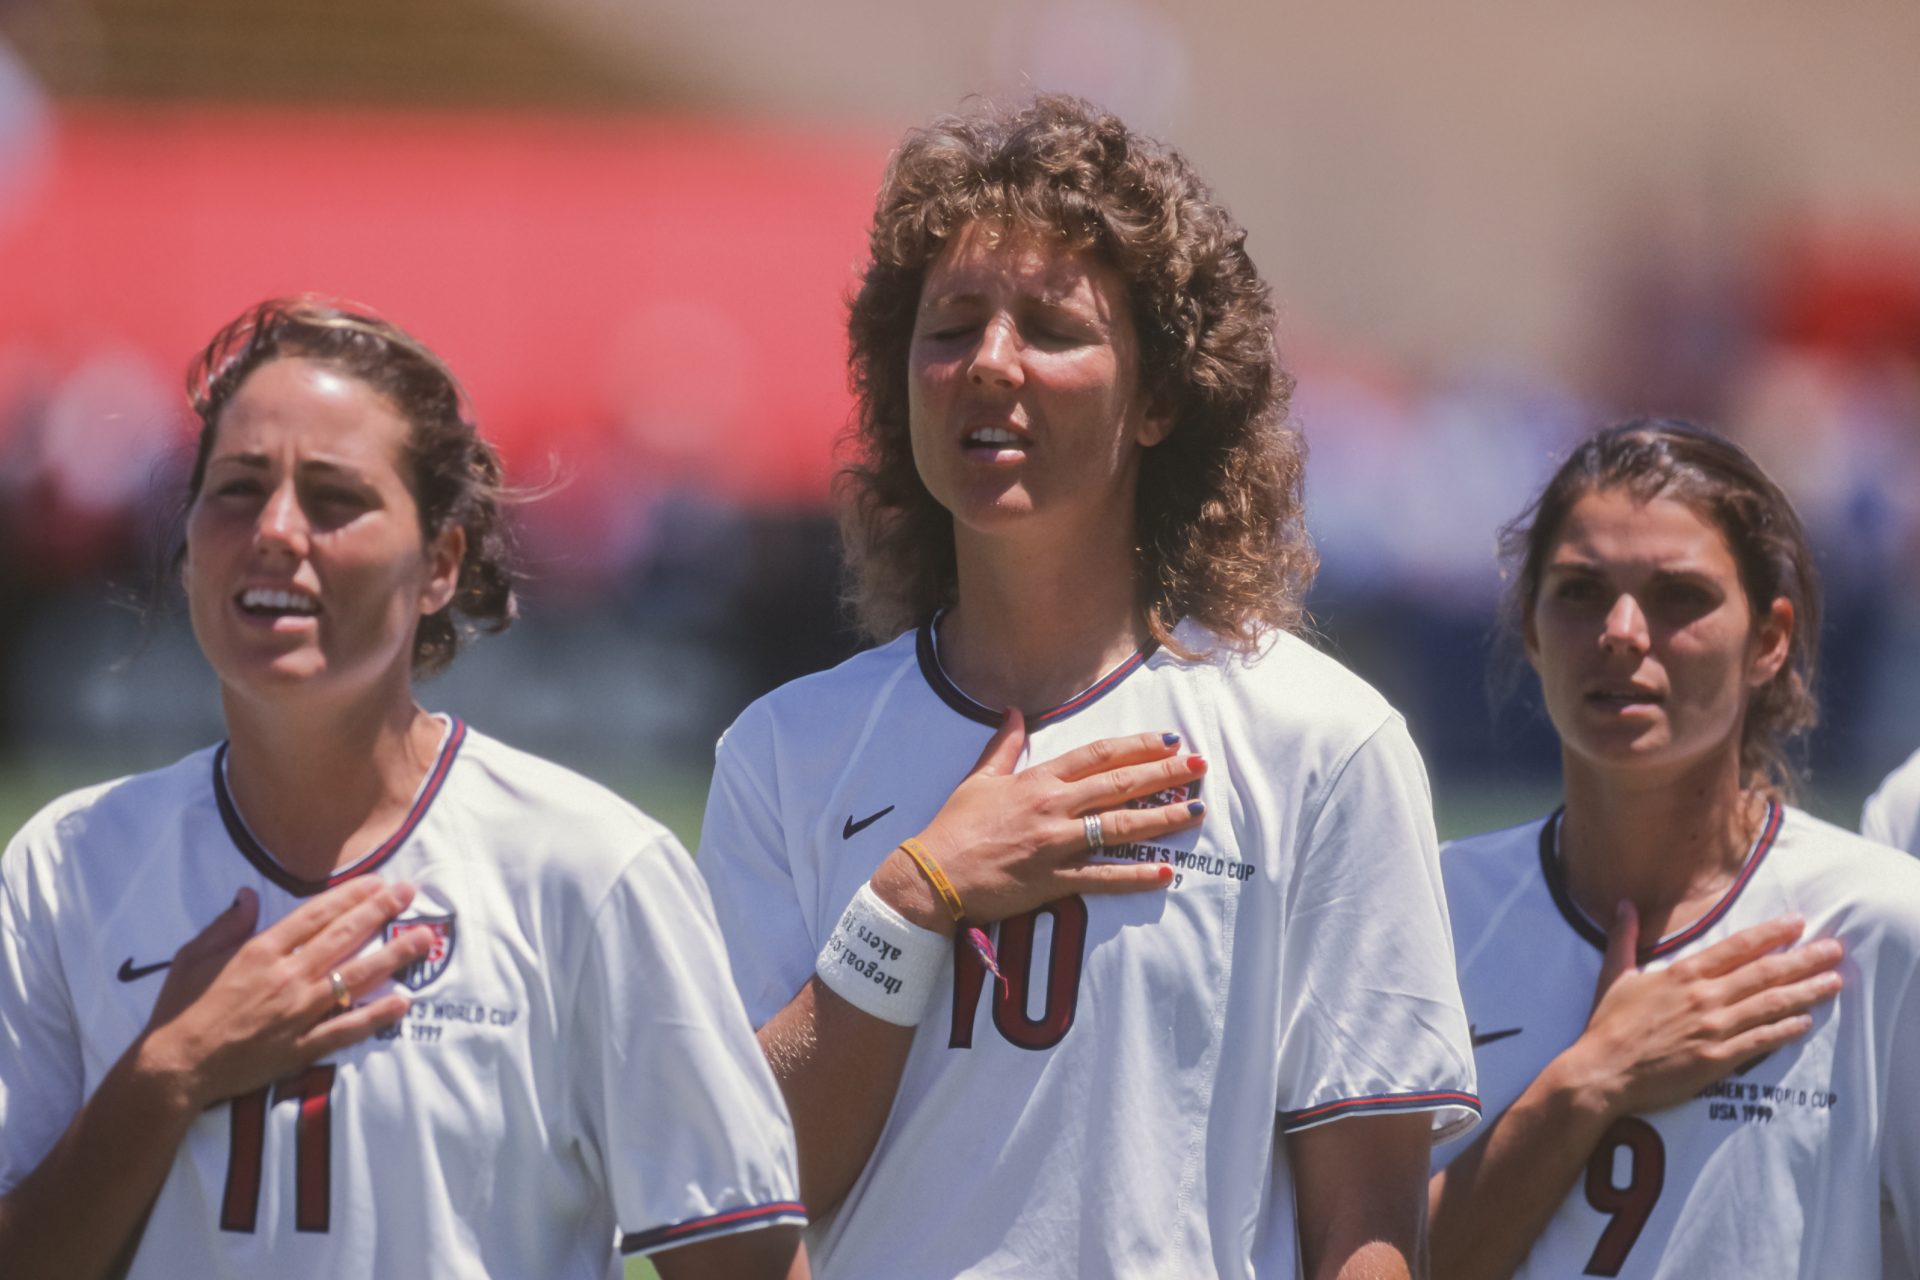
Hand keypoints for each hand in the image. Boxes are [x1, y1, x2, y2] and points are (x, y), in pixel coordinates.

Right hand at [137, 879, 435, 1109]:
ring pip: (355, 979)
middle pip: (344, 937)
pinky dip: (376, 1016)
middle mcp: (287, 977)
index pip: (316, 915)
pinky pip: (347, 1029)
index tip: (377, 883)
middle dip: (381, 912)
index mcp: (261, 951)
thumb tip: (247, 894)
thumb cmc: (180, 1010)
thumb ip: (226, 924)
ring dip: (393, 956)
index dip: (350, 896)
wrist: (174, 1066)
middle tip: (410, 893)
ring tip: (425, 940)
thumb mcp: (192, 956)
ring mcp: (298, 1013)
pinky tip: (403, 1001)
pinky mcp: (302, 1046)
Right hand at [874, 707, 1205, 930]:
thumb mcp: (978, 778)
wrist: (933, 875)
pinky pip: (1103, 877)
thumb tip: (1011, 711)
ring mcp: (1057, 844)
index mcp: (1039, 780)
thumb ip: (1003, 745)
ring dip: (1163, 819)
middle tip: (1199, 766)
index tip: (1169, 740)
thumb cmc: (955, 827)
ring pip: (1121, 827)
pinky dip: (1135, 877)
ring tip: (1196, 811)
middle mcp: (1054, 807)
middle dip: (1165, 774)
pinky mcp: (1054, 880)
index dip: (1137, 746)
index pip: (1098, 756)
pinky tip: (1165, 873)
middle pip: (1120, 785)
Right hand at [1561, 904, 1842, 1118]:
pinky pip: (1761, 1040)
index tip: (1797, 923)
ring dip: (1806, 992)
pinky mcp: (1719, 1058)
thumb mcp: (1614, 975)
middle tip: (1834, 949)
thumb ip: (1624, 939)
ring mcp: (1714, 1028)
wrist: (1603, 1071)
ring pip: (1770, 1005)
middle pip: (1764, 973)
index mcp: (1682, 974)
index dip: (1770, 934)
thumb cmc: (1608, 1025)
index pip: (1736, 947)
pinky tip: (1806, 1022)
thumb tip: (1623, 905)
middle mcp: (1705, 996)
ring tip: (1834, 982)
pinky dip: (1786, 1030)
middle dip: (1804, 959)